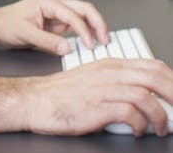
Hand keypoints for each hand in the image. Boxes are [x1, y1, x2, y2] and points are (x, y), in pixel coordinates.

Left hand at [0, 0, 107, 54]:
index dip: (84, 30)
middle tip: (105, 41)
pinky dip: (85, 34)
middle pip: (84, 9)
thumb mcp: (25, 34)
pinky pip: (75, 27)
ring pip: (82, 17)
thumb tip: (67, 48)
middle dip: (98, 23)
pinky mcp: (56, 23)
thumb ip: (47, 41)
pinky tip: (89, 44)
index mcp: (47, 2)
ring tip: (101, 43)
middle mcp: (54, 5)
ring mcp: (56, 14)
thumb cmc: (6, 24)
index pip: (73, 15)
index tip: (90, 46)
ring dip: (93, 28)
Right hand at [23, 58, 172, 136]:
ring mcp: (101, 88)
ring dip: (160, 116)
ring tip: (160, 127)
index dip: (172, 80)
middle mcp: (107, 72)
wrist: (34, 99)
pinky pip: (130, 113)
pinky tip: (138, 130)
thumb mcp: (92, 79)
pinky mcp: (95, 106)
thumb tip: (146, 95)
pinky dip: (140, 124)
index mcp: (109, 64)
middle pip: (154, 77)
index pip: (152, 65)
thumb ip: (117, 82)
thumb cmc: (61, 93)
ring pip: (145, 95)